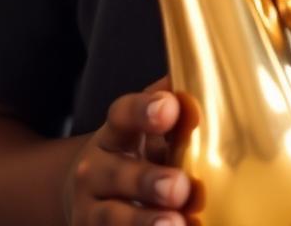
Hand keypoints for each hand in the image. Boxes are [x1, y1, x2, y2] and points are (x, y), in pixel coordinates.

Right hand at [63, 78, 192, 225]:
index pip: (122, 114)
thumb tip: (200, 79)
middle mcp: (94, 171)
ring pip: (112, 218)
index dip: (144, 110)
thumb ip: (169, 106)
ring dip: (143, 223)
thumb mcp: (147, 129)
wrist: (89, 196)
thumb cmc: (135, 154)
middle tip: (180, 187)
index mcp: (113, 134)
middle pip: (119, 174)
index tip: (170, 108)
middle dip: (149, 182)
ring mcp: (89, 210)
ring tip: (176, 224)